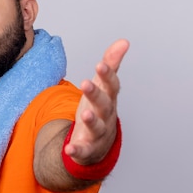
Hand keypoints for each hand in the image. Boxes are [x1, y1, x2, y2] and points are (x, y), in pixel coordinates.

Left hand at [65, 39, 129, 163]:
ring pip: (97, 127)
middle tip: (86, 83)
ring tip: (84, 114)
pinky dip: (76, 150)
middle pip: (104, 105)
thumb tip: (123, 42)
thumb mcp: (104, 86)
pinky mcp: (87, 148)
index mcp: (109, 99)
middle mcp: (106, 116)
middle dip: (96, 94)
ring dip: (91, 121)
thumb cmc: (101, 109)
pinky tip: (68, 148)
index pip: (111, 85)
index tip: (100, 64)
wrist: (101, 142)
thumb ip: (111, 64)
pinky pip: (82, 150)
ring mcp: (98, 133)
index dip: (107, 75)